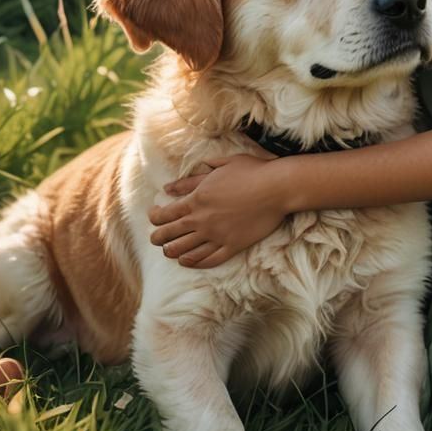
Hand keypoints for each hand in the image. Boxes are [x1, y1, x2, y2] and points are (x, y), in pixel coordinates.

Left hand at [148, 154, 291, 268]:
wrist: (277, 187)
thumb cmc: (251, 171)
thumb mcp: (219, 167)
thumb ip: (192, 179)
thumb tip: (169, 187)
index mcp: (196, 200)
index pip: (163, 216)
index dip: (154, 218)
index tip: (155, 216)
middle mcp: (201, 221)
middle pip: (167, 237)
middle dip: (158, 238)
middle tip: (158, 237)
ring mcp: (216, 236)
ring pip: (183, 252)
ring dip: (172, 252)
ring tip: (170, 251)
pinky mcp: (232, 246)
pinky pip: (207, 260)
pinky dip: (194, 263)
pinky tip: (188, 261)